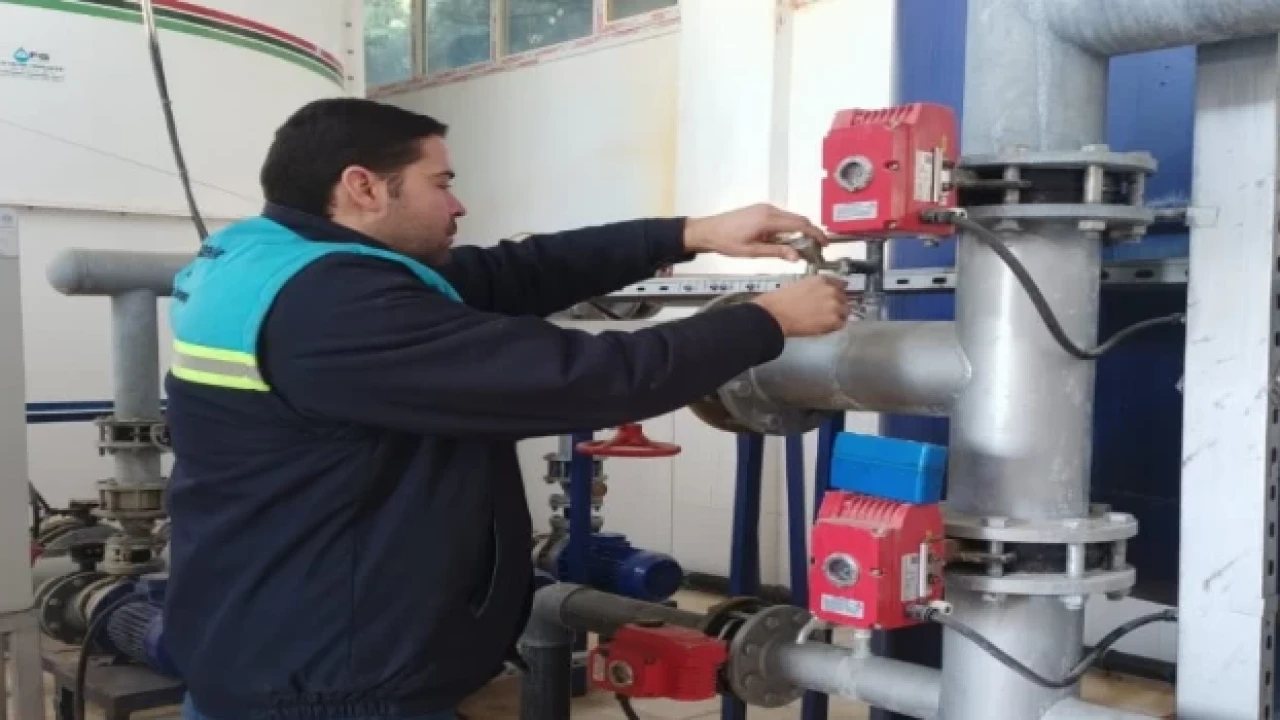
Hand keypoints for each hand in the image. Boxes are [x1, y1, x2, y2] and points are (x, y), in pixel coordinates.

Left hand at [684, 203, 827, 261]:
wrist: (708, 231)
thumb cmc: (726, 242)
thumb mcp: (752, 252)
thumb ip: (776, 252)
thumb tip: (797, 256)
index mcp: (768, 220)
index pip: (800, 225)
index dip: (815, 234)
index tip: (825, 243)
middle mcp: (769, 210)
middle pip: (798, 219)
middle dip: (810, 232)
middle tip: (816, 249)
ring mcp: (765, 208)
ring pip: (791, 218)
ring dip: (799, 230)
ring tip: (801, 248)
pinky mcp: (761, 210)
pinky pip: (781, 217)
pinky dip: (789, 227)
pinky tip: (786, 241)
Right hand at [751, 276, 850, 336]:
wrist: (776, 314)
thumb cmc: (781, 300)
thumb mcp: (799, 285)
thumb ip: (814, 287)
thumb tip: (820, 293)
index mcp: (822, 280)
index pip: (840, 284)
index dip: (837, 292)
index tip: (835, 298)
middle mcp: (831, 290)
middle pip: (844, 298)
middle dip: (837, 305)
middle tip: (826, 312)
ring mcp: (834, 305)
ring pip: (844, 312)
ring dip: (837, 316)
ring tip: (824, 321)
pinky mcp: (834, 320)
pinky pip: (840, 324)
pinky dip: (833, 327)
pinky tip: (823, 327)